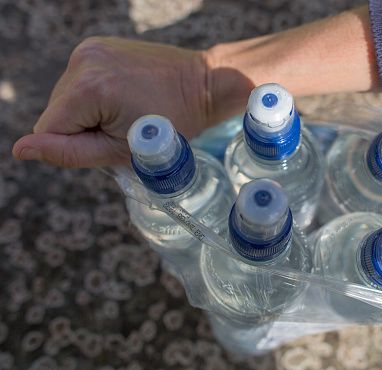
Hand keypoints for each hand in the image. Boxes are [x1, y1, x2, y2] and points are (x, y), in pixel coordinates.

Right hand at [12, 6, 377, 167]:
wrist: (204, 85)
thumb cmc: (174, 125)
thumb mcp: (123, 150)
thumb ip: (69, 153)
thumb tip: (20, 150)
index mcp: (88, 87)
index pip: (51, 129)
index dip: (78, 145)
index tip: (114, 140)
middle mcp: (83, 60)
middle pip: (56, 112)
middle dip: (83, 129)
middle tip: (126, 128)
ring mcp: (90, 49)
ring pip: (67, 98)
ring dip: (88, 113)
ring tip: (129, 112)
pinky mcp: (98, 46)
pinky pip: (80, 83)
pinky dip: (94, 97)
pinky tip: (125, 97)